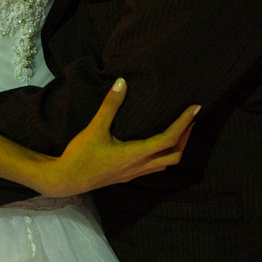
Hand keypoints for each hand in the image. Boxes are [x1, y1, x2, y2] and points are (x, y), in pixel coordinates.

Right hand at [34, 80, 198, 196]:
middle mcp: (139, 166)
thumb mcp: (95, 128)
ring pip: (166, 163)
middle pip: (174, 155)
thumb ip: (110, 106)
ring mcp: (134, 173)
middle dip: (186, 137)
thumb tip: (122, 82)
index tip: (195, 109)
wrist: (66, 179)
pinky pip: (155, 167)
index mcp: (135, 154)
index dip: (184, 123)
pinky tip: (157, 145)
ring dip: (177, 147)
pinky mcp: (127, 175)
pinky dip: (164, 154)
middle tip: (192, 119)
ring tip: (180, 130)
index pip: (168, 138)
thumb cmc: (81, 155)